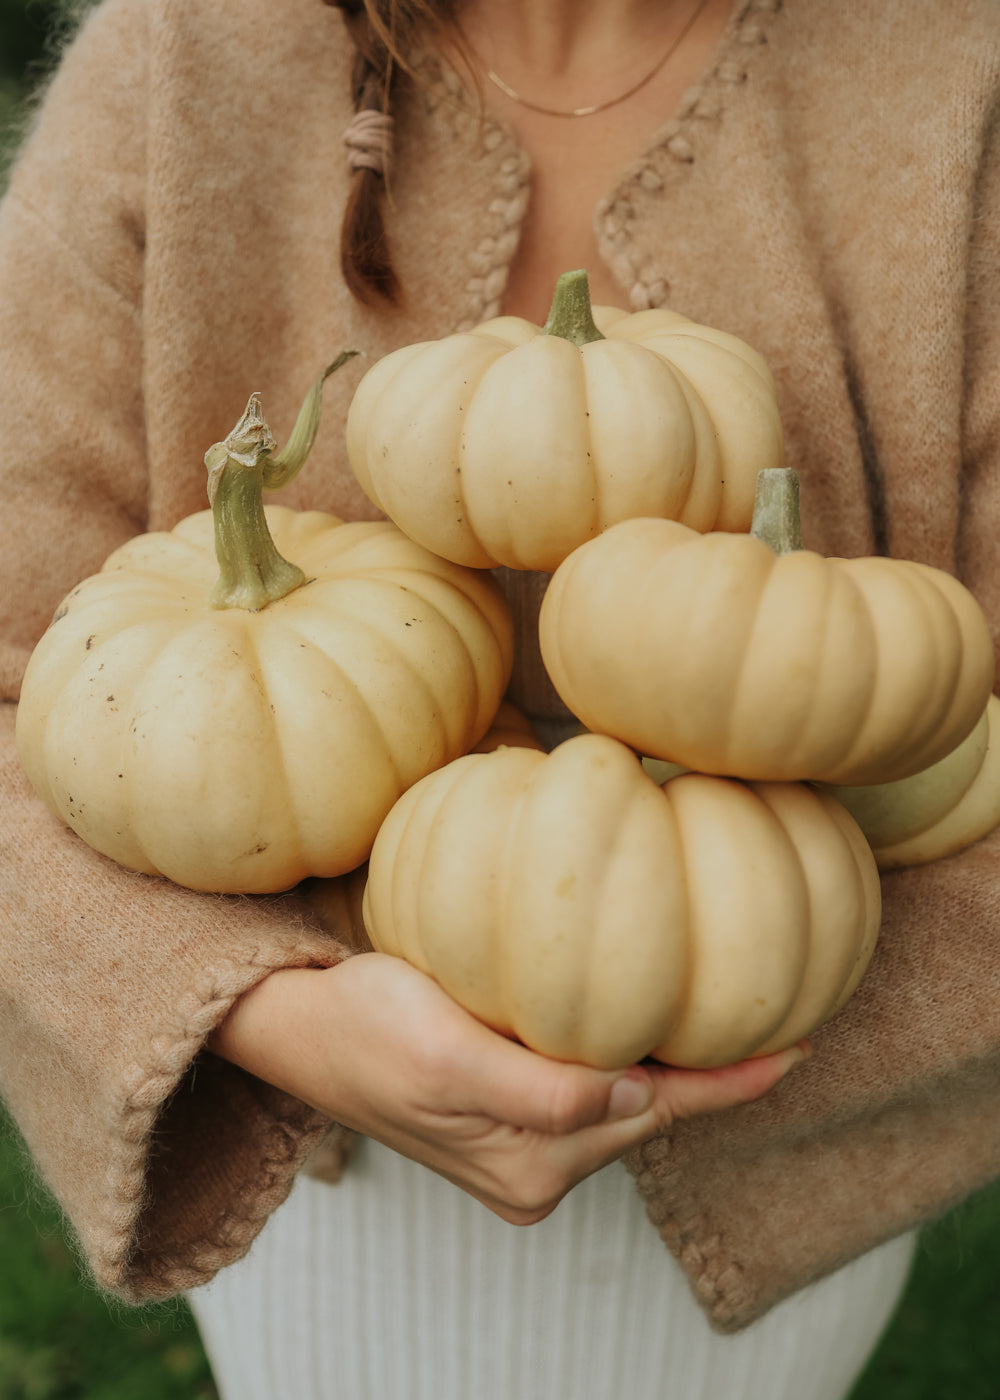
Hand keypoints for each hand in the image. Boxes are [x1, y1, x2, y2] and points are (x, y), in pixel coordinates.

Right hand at [208, 952, 808, 1224]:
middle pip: (644, 1110)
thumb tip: (634, 1097)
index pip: (654, 1115)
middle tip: (771, 1010)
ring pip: (619, 1097)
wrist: (299, 1027)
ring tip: (720, 1012)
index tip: (797, 1048)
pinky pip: (586, 1086)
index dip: (730, 1083)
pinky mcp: (504, 1113)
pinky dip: (621, 1053)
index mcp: (530, 1163)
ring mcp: (521, 1145)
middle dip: (705, 1070)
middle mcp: (536, 1166)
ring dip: (664, 1058)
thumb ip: (541, 1092)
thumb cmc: (364, 1028)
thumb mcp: (446, 1058)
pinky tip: (640, 1017)